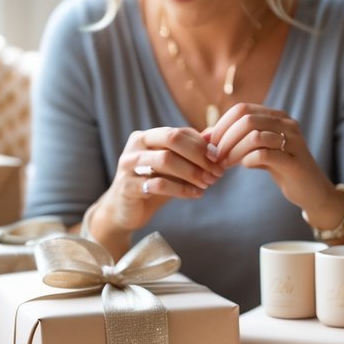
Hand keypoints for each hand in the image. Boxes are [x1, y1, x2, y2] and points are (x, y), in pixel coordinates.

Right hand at [89, 126, 223, 247]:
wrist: (123, 212)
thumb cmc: (151, 185)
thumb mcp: (172, 167)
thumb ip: (190, 152)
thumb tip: (214, 136)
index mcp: (146, 136)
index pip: (179, 132)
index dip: (202, 144)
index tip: (219, 159)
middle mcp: (136, 146)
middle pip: (172, 138)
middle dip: (198, 154)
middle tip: (216, 171)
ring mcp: (129, 165)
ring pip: (165, 160)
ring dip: (192, 172)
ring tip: (208, 184)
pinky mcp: (127, 186)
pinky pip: (159, 185)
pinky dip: (182, 189)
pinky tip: (196, 194)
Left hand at [206, 102, 336, 214]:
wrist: (311, 191)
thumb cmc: (281, 168)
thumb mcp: (258, 150)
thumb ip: (237, 140)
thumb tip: (205, 135)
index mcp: (277, 116)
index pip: (242, 109)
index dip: (221, 125)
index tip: (210, 144)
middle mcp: (287, 123)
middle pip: (246, 120)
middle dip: (224, 139)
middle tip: (215, 157)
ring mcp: (293, 141)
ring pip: (254, 136)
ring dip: (233, 152)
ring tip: (224, 165)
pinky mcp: (294, 161)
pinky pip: (264, 155)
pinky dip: (247, 160)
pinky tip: (245, 166)